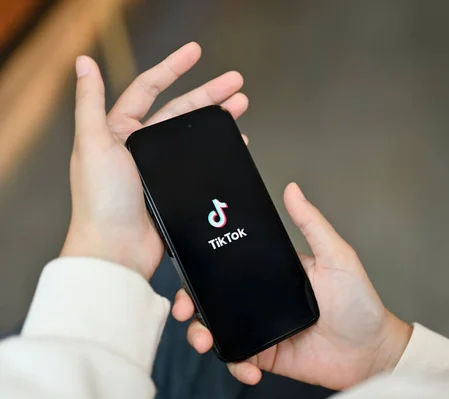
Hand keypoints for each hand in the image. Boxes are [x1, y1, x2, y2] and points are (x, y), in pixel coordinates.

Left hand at [61, 42, 248, 278]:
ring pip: (194, 134)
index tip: (196, 53)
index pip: (148, 89)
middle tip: (236, 82)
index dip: (172, 68)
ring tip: (241, 106)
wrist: (116, 250)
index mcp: (119, 131)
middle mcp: (140, 146)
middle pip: (180, 110)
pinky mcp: (175, 188)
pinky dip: (218, 150)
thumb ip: (89, 102)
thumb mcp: (92, 144)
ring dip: (217, 118)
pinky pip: (201, 162)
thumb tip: (84, 63)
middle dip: (209, 93)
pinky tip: (234, 143)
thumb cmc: (100, 200)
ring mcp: (160, 168)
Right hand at [173, 182, 412, 389]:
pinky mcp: (267, 355)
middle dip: (191, 305)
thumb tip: (292, 190)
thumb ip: (312, 224)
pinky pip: (240, 359)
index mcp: (272, 273)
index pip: (230, 267)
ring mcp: (262, 328)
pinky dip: (236, 366)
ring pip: (219, 329)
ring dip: (203, 336)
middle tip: (185, 310)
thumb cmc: (359, 302)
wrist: (371, 350)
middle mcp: (262, 300)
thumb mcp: (336, 256)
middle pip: (214, 299)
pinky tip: (248, 368)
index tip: (188, 273)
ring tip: (205, 342)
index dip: (204, 270)